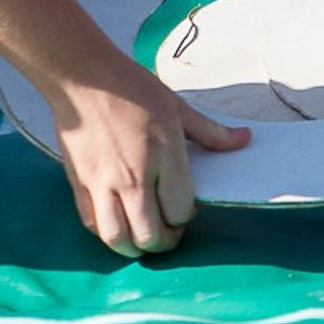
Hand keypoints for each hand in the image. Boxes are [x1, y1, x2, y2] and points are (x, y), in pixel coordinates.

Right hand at [45, 62, 247, 256]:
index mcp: (163, 156)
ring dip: (136, 246)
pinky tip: (118, 221)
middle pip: (152, 235)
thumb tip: (244, 139)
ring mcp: (103, 184)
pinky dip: (107, 233)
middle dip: (166, 240)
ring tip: (143, 235)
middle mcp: (133, 177)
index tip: (185, 204)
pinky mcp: (79, 185)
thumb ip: (210, 131)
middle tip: (169, 229)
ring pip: (119, 239)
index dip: (187, 215)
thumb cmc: (131, 87)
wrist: (82, 76)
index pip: (181, 210)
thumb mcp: (177, 106)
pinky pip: (93, 225)